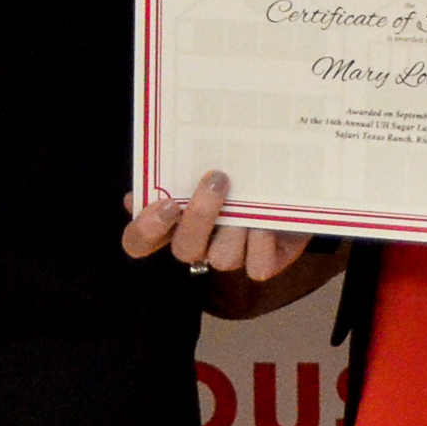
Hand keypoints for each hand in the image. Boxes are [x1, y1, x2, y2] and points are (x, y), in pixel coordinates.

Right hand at [122, 172, 311, 283]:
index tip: (165, 203)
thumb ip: (179, 165)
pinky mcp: (264, 262)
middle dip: (198, 216)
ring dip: (233, 227)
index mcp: (174, 221)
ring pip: (222, 258)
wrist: (287, 177)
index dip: (145, 230)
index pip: (140, 241)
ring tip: (248, 197)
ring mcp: (231, 255)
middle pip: (184, 249)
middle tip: (216, 178)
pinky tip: (265, 222)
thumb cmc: (237, 166)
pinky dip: (260, 244)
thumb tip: (155, 169)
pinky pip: (257, 267)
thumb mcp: (207, 159)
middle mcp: (199, 243)